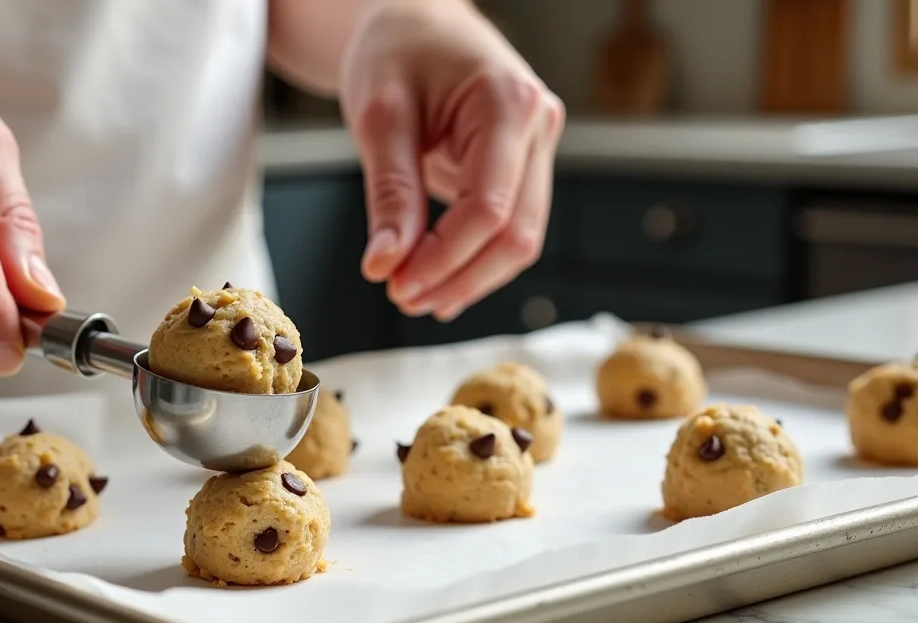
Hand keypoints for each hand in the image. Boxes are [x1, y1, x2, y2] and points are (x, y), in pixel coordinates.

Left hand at [340, 1, 562, 321]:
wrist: (413, 18)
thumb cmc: (396, 50)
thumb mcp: (380, 117)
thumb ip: (389, 193)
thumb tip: (386, 265)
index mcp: (509, 103)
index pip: (489, 208)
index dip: (444, 258)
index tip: (396, 284)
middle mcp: (538, 125)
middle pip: (518, 233)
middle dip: (461, 277)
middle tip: (405, 299)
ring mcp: (537, 146)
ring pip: (522, 238)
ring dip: (471, 276)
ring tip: (417, 296)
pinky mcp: (523, 163)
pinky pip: (510, 224)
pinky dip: (475, 257)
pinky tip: (438, 278)